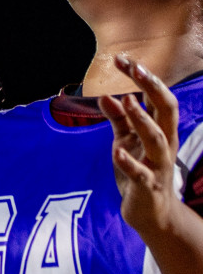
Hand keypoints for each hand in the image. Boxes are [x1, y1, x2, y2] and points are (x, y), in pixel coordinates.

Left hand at [98, 55, 184, 239]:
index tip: (123, 59)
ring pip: (158, 139)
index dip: (144, 78)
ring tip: (128, 101)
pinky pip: (141, 173)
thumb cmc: (139, 171)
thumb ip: (119, 120)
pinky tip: (116, 151)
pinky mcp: (148, 186)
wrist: (150, 213)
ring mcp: (158, 165)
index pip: (158, 98)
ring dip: (143, 120)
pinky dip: (129, 162)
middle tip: (135, 67)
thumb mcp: (126, 142)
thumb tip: (107, 96)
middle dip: (152, 88)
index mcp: (161, 131)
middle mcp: (165, 144)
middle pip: (167, 111)